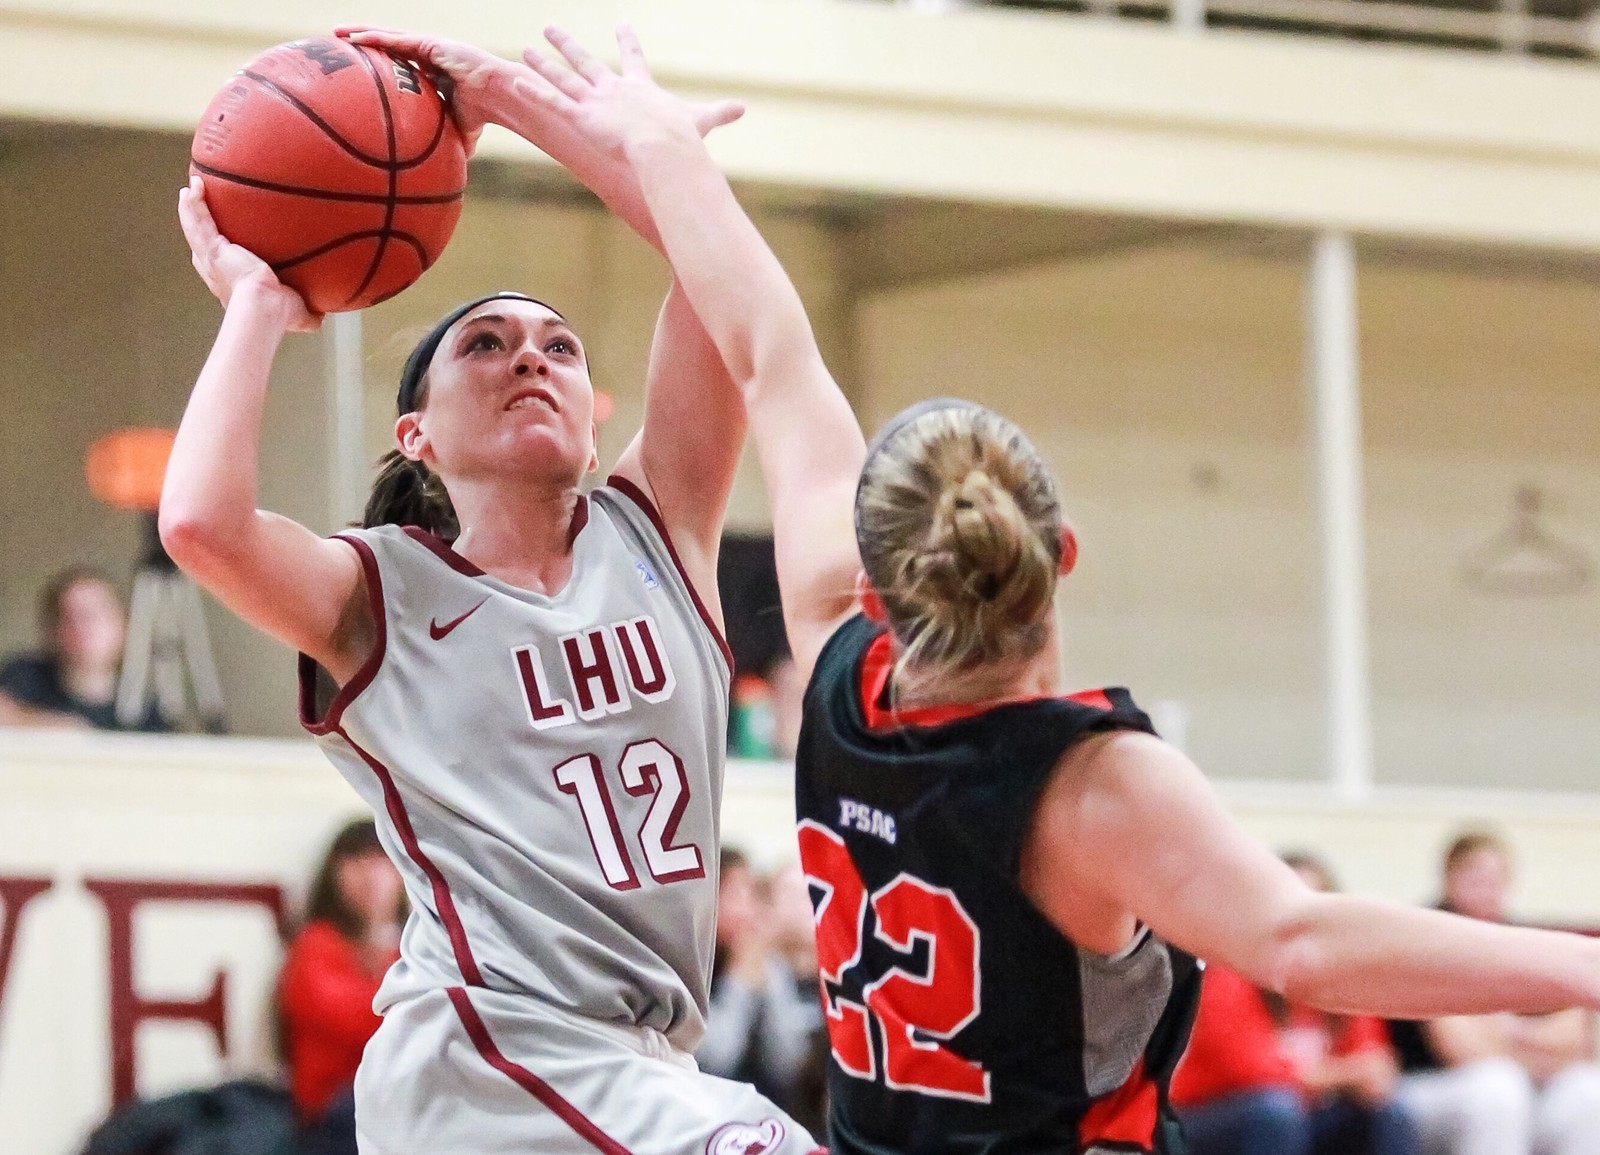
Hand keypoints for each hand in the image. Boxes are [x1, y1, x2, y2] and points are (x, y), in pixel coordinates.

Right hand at [177, 177, 319, 331]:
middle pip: (202, 244)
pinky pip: (199, 220)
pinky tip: (195, 184)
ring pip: (196, 228)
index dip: (216, 253)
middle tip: (196, 210)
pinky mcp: (212, 248)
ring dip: (191, 209)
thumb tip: (322, 317)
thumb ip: (308, 314)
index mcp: (231, 284)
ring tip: (191, 189)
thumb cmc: (280, 314)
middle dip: (197, 227)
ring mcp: (211, 259)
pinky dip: (194, 203)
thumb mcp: (296, 314)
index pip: (219, 266)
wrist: (266, 306)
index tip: (218, 242)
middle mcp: (216, 271)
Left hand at [337, 26, 513, 152]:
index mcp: (434, 71)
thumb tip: (445, 173)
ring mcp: (428, 46)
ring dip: (362, 33)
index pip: (400, 63)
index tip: (360, 67)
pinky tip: (355, 38)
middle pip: (389, 46)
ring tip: (338, 32)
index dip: (380, 62)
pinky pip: (397, 40)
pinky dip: (376, 38)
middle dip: (365, 43)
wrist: (498, 96)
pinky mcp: (430, 42)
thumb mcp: (459, 133)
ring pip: (389, 37)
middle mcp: (429, 55)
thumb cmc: (483, 114)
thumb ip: (447, 145)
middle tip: (340, 45)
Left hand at [518, 24, 743, 158]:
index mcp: (641, 88)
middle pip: (586, 61)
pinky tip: (516, 80)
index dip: (627, 40)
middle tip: (551, 28)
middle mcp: (614, 89)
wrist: (665, 148)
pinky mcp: (583, 118)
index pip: (633, 58)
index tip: (622, 22)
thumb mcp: (702, 121)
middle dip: (567, 44)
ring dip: (544, 64)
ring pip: (564, 78)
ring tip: (526, 49)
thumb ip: (720, 113)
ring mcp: (596, 102)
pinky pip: (554, 103)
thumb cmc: (683, 138)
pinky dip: (535, 91)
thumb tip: (744, 108)